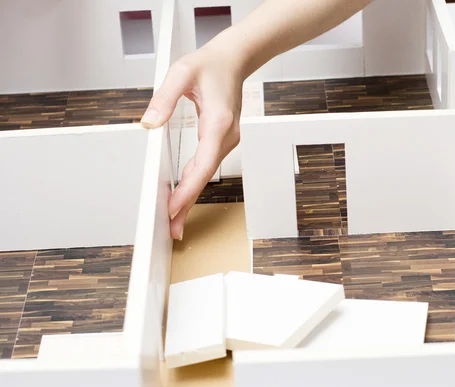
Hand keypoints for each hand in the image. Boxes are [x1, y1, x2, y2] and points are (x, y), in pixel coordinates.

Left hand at [141, 45, 243, 240]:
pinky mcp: (221, 140)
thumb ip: (163, 98)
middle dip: (187, 203)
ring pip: (206, 174)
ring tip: (173, 220)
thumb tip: (148, 124)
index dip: (188, 189)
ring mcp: (226, 140)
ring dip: (190, 196)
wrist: (234, 60)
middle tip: (171, 229)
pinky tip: (182, 195)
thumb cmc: (210, 65)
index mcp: (218, 122)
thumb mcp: (181, 73)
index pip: (203, 164)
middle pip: (204, 176)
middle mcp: (226, 136)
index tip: (174, 207)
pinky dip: (193, 183)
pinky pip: (206, 166)